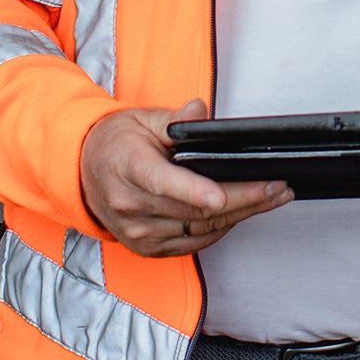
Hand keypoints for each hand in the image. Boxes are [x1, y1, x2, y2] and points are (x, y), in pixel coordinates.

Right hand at [80, 98, 291, 256]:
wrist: (83, 172)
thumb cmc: (116, 143)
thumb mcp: (142, 119)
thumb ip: (174, 120)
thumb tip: (198, 113)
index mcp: (129, 168)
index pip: (163, 183)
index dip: (194, 192)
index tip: (221, 196)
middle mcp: (131, 205)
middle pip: (193, 209)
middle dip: (242, 199)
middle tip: (276, 186)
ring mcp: (139, 231)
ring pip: (199, 228)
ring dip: (242, 214)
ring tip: (274, 196)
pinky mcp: (148, 247)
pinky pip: (194, 241)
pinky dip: (222, 227)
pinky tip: (246, 211)